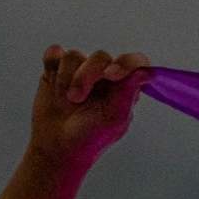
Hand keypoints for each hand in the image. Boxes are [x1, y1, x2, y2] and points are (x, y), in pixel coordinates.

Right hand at [31, 46, 151, 172]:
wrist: (58, 146)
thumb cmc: (90, 136)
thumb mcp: (114, 119)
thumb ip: (128, 93)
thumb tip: (146, 72)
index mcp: (124, 85)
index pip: (134, 62)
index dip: (126, 63)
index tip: (111, 75)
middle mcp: (104, 74)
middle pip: (100, 57)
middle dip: (86, 76)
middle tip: (76, 99)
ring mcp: (80, 70)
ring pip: (74, 55)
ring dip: (66, 77)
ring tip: (66, 99)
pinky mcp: (57, 69)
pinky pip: (55, 53)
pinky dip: (52, 63)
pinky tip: (52, 79)